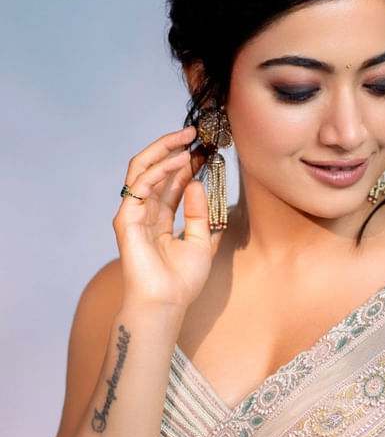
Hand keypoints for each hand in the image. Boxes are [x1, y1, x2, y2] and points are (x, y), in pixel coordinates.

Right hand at [114, 126, 214, 312]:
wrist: (166, 303)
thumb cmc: (182, 281)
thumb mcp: (202, 243)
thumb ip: (199, 214)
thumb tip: (196, 183)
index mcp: (161, 219)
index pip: (171, 182)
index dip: (186, 163)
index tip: (205, 149)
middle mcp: (145, 213)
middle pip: (153, 169)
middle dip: (171, 147)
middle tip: (193, 132)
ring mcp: (133, 214)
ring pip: (142, 170)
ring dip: (164, 151)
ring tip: (187, 139)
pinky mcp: (126, 219)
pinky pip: (140, 185)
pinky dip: (160, 170)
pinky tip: (180, 161)